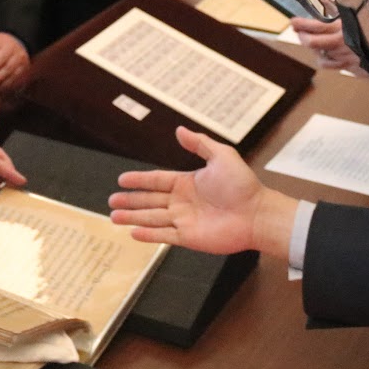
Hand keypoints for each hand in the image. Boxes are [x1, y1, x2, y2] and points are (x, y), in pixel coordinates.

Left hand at [0, 32, 30, 95]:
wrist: (17, 45)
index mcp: (10, 47)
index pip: (2, 57)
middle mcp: (19, 56)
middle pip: (8, 69)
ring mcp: (23, 66)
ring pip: (12, 78)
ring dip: (1, 86)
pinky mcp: (23, 74)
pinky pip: (15, 83)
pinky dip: (5, 89)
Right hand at [109, 126, 296, 258]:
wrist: (257, 213)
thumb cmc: (242, 185)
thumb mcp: (221, 156)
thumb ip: (199, 144)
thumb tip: (179, 130)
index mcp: (187, 182)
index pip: (157, 180)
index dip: (139, 180)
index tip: (122, 179)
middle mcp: (183, 202)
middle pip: (149, 200)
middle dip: (130, 201)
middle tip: (111, 201)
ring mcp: (185, 220)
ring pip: (152, 218)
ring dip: (133, 217)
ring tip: (113, 217)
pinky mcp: (189, 238)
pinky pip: (164, 236)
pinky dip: (148, 235)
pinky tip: (133, 233)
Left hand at [291, 16, 360, 71]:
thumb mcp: (361, 6)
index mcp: (343, 29)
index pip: (316, 26)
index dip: (302, 24)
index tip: (294, 21)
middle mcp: (343, 45)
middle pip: (313, 43)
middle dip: (303, 36)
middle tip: (299, 31)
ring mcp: (348, 59)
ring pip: (321, 57)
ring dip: (314, 49)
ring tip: (312, 41)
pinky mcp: (356, 68)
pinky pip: (333, 66)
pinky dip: (327, 60)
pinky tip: (327, 55)